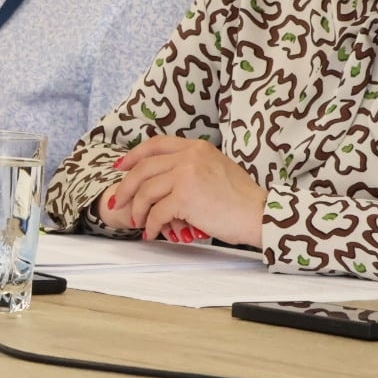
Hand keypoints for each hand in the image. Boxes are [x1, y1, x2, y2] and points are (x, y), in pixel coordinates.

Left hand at [102, 136, 267, 247]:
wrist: (259, 214)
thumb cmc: (241, 198)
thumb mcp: (216, 168)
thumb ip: (192, 166)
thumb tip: (165, 177)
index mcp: (196, 147)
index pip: (156, 144)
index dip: (134, 156)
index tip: (121, 167)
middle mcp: (190, 156)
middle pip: (144, 168)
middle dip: (126, 186)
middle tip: (118, 201)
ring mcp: (186, 175)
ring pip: (146, 191)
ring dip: (138, 209)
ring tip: (139, 223)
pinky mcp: (185, 197)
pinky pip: (157, 212)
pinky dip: (151, 224)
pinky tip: (152, 233)